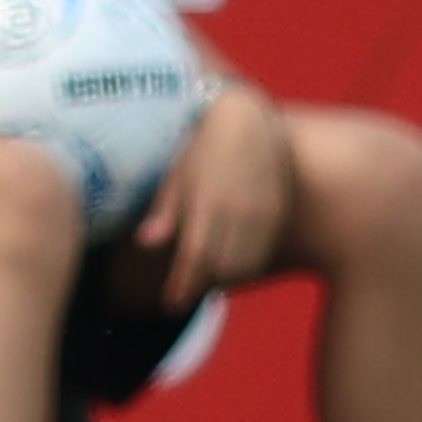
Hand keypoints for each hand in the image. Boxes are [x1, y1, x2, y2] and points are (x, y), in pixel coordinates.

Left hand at [131, 78, 286, 308]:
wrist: (247, 119)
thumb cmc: (201, 146)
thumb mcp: (178, 173)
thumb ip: (164, 210)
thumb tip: (144, 244)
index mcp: (209, 202)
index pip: (196, 256)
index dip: (184, 284)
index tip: (171, 303)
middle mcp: (239, 211)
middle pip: (222, 267)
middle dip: (202, 284)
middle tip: (185, 290)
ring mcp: (263, 212)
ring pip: (246, 264)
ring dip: (225, 278)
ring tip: (205, 279)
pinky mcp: (277, 211)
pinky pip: (263, 251)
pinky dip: (246, 265)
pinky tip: (230, 263)